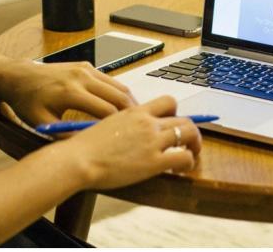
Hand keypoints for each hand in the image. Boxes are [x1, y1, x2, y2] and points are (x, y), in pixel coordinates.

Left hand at [3, 61, 137, 125]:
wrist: (19, 77)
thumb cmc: (28, 102)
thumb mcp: (42, 124)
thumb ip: (66, 135)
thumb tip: (90, 146)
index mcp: (70, 92)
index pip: (106, 110)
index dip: (118, 126)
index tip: (126, 138)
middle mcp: (81, 77)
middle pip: (118, 95)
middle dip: (131, 113)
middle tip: (140, 128)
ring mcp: (86, 68)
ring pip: (118, 86)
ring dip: (129, 102)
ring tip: (135, 119)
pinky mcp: (86, 65)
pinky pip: (109, 80)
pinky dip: (119, 92)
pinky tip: (121, 106)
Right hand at [66, 95, 202, 189]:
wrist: (78, 159)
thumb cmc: (84, 146)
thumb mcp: (106, 124)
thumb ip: (123, 123)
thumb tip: (129, 132)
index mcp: (135, 111)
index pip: (168, 101)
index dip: (176, 113)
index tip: (173, 124)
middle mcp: (148, 122)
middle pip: (183, 119)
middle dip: (190, 131)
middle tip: (188, 143)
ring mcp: (153, 141)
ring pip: (189, 134)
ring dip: (195, 145)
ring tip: (190, 155)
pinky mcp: (154, 161)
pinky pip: (184, 157)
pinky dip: (188, 162)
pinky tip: (180, 170)